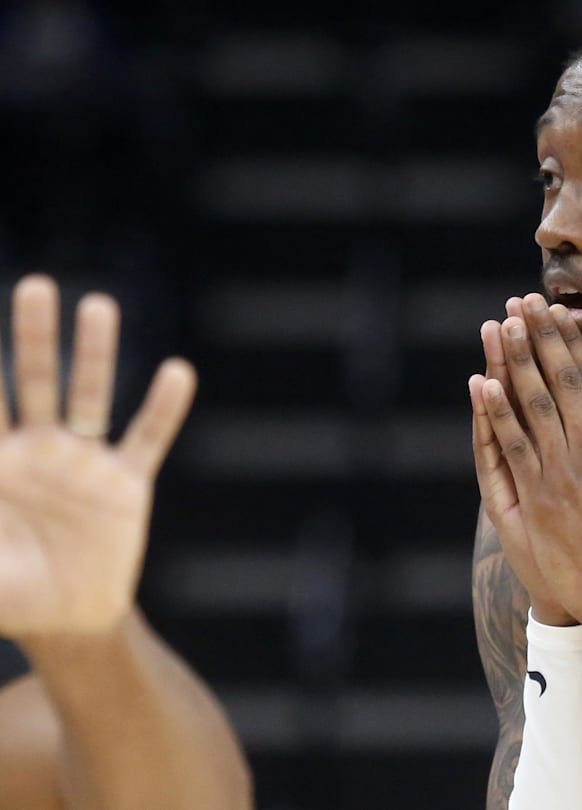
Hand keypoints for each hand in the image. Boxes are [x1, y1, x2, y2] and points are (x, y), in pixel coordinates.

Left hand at [0, 275, 196, 640]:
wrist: (67, 619)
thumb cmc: (8, 594)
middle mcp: (38, 451)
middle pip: (32, 381)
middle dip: (32, 336)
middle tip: (35, 285)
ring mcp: (84, 463)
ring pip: (90, 397)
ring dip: (94, 352)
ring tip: (98, 304)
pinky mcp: (126, 484)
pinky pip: (148, 438)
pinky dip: (164, 407)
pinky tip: (177, 372)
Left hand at [469, 293, 581, 627]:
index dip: (570, 346)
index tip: (557, 314)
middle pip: (557, 385)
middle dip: (539, 340)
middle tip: (523, 302)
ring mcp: (556, 477)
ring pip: (530, 408)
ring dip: (514, 364)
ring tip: (499, 327)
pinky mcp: (533, 500)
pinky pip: (509, 449)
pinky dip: (494, 415)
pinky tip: (482, 384)